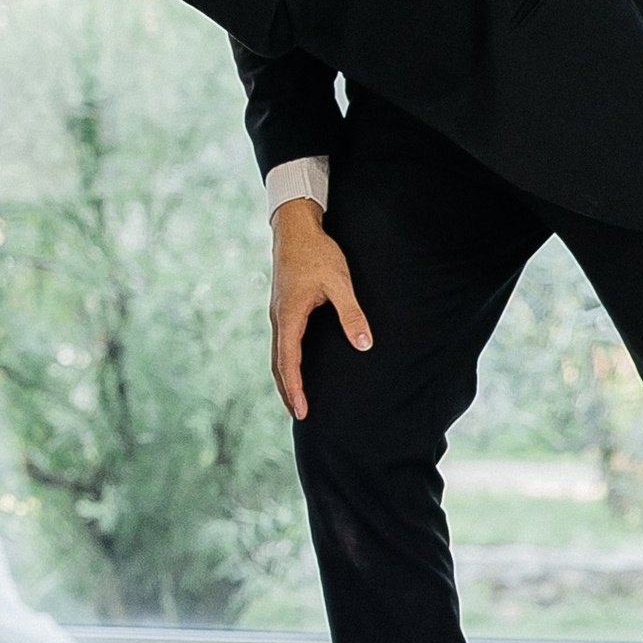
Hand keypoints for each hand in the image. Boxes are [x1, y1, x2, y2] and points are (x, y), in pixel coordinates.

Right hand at [269, 197, 371, 421]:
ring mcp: (278, 313)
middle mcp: (279, 318)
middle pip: (278, 363)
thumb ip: (352, 314)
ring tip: (296, 397)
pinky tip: (296, 364)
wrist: (295, 228)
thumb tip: (365, 345)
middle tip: (300, 414)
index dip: (296, 388)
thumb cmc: (318, 253)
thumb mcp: (340, 283)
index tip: (303, 411)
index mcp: (289, 316)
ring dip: (285, 377)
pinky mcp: (282, 307)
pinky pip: (281, 342)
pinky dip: (285, 361)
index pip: (289, 362)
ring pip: (277, 353)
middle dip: (287, 390)